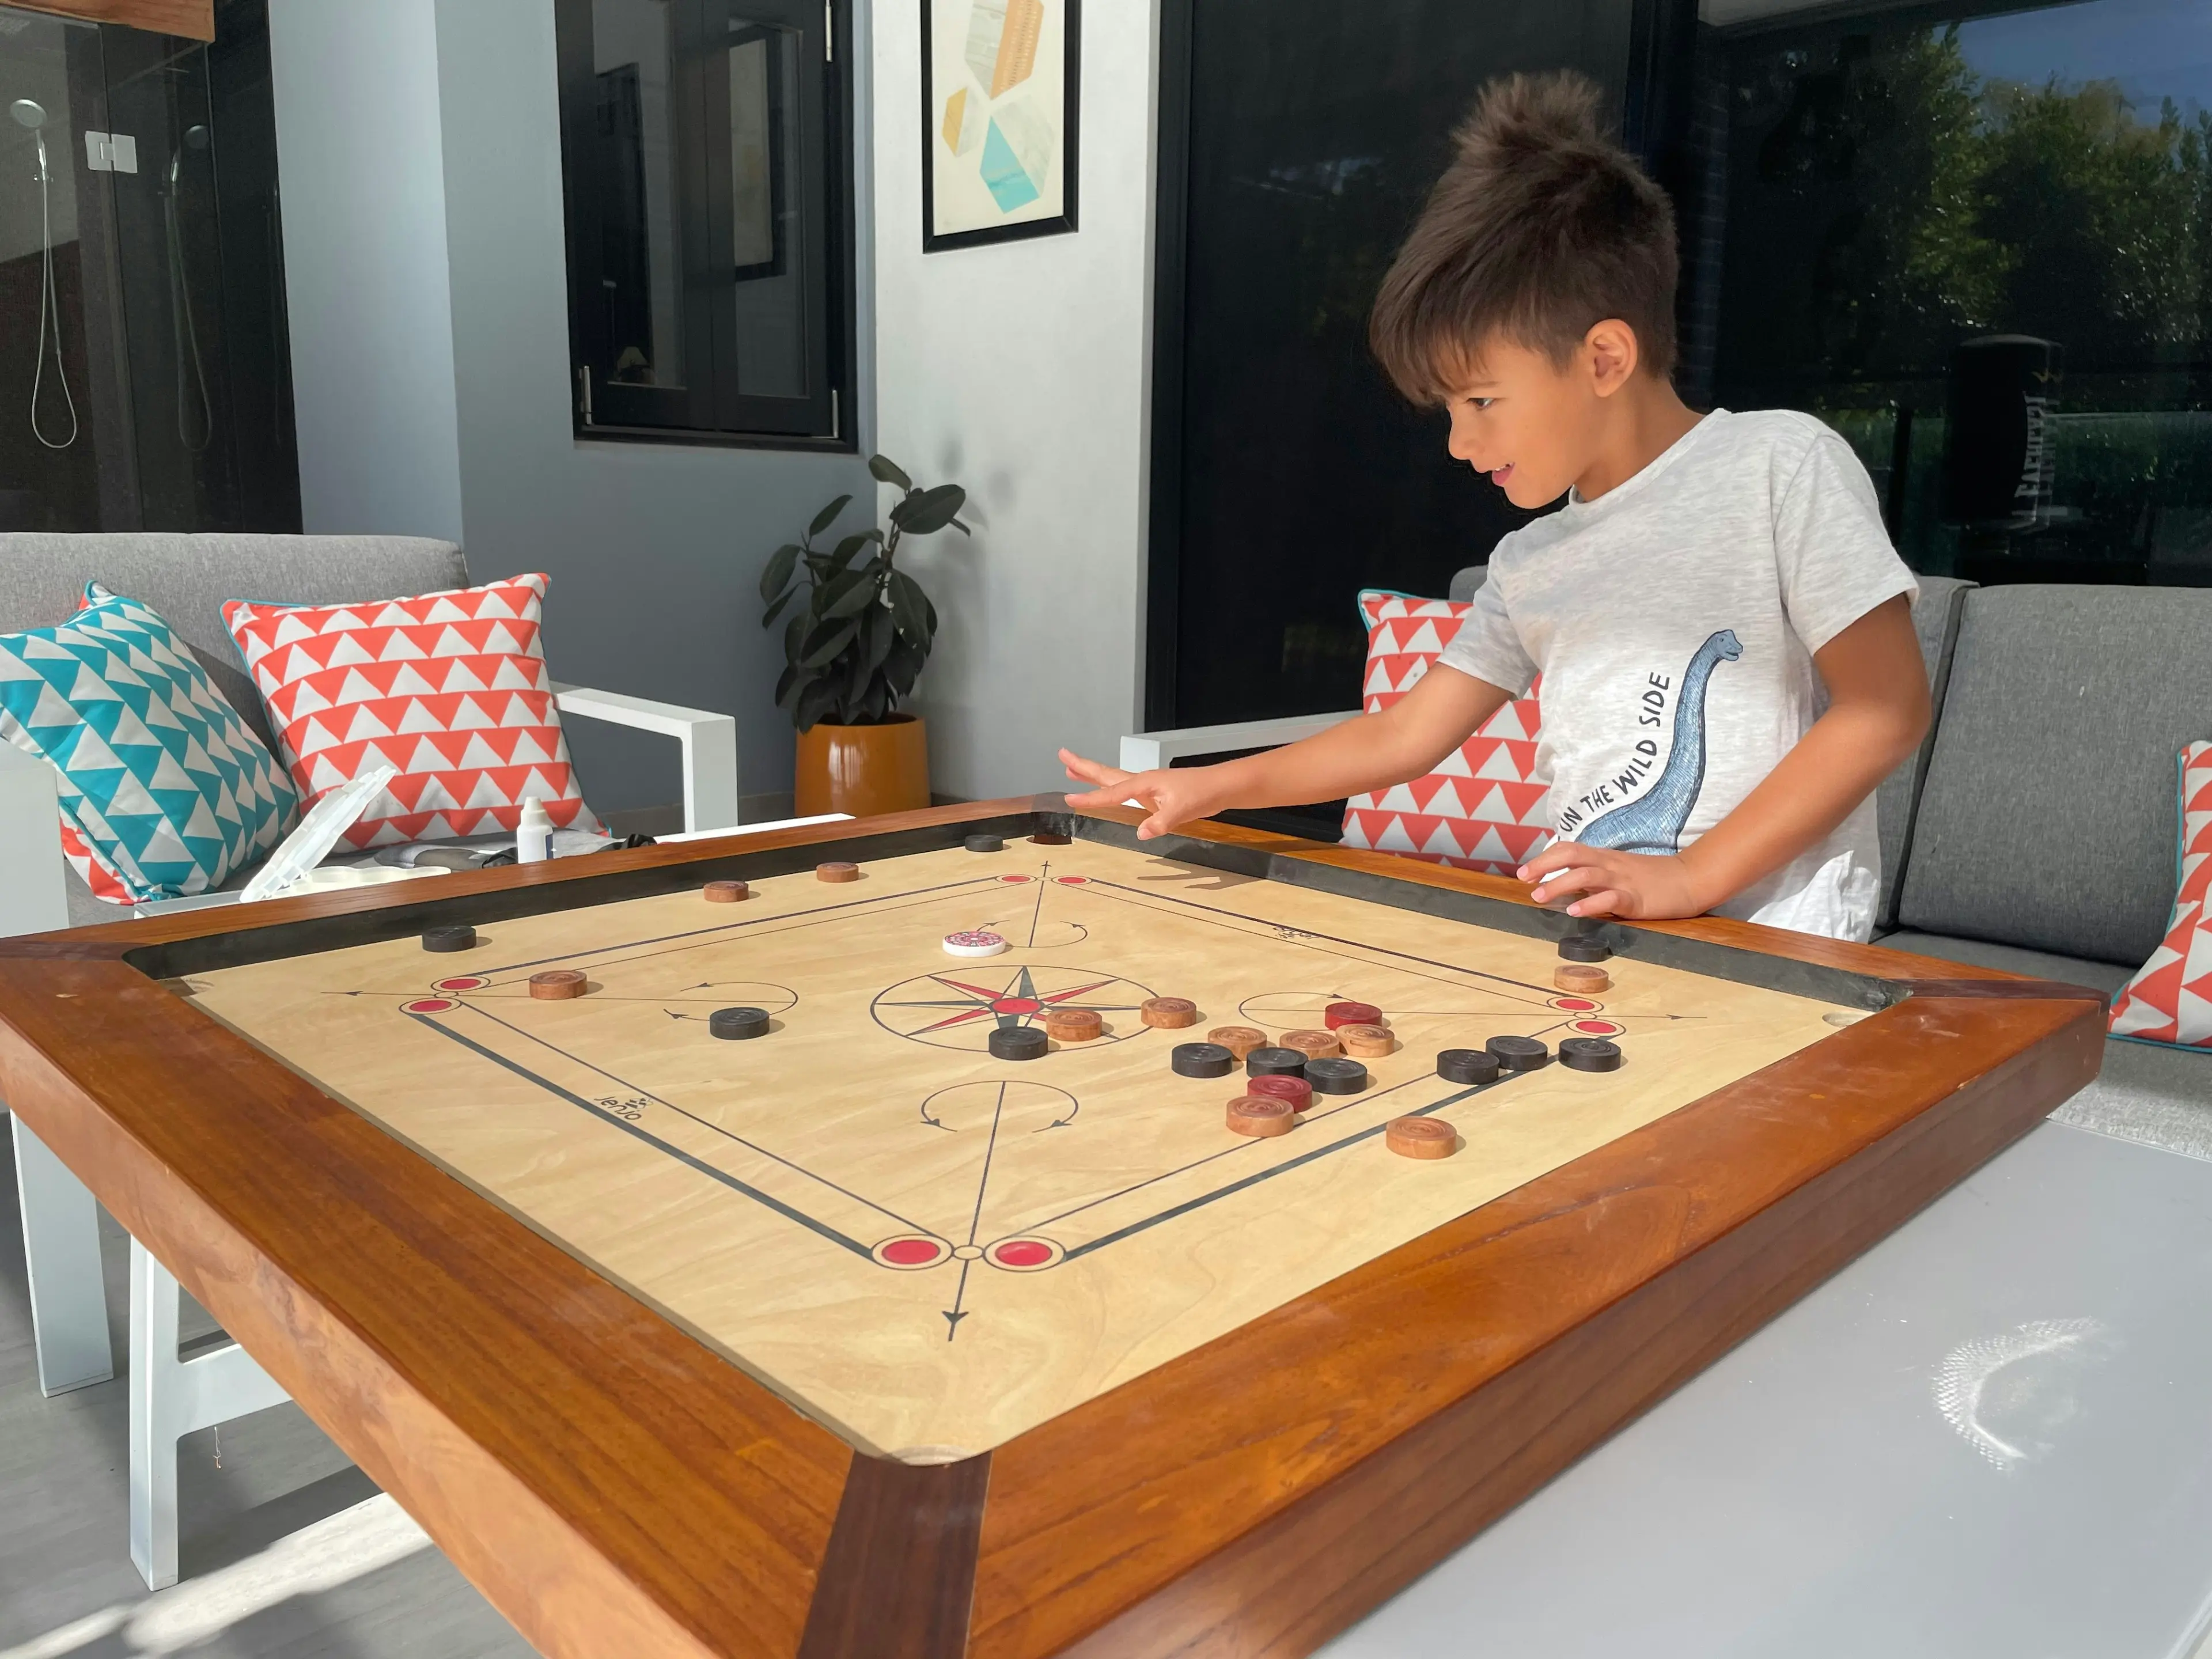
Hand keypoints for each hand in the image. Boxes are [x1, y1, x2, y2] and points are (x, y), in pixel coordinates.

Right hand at [1059, 749, 1227, 839]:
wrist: (1219, 786)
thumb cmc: (1201, 794)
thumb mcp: (1181, 811)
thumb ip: (1160, 822)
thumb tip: (1141, 832)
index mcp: (1144, 783)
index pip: (1111, 792)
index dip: (1090, 798)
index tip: (1068, 799)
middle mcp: (1142, 781)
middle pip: (1106, 773)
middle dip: (1083, 766)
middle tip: (1062, 755)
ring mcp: (1147, 785)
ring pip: (1113, 779)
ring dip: (1093, 775)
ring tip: (1072, 771)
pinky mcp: (1154, 791)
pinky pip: (1124, 788)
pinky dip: (1110, 787)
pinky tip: (1107, 790)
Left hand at [1516, 842, 1711, 919]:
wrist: (1691, 879)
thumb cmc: (1653, 878)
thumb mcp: (1620, 871)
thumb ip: (1596, 875)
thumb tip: (1567, 883)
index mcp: (1604, 858)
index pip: (1569, 849)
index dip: (1544, 858)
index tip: (1524, 872)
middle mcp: (1610, 866)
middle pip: (1570, 856)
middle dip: (1543, 865)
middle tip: (1523, 879)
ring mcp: (1623, 881)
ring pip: (1585, 876)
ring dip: (1558, 885)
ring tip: (1538, 896)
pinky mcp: (1636, 899)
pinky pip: (1610, 899)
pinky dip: (1590, 904)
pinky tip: (1575, 911)